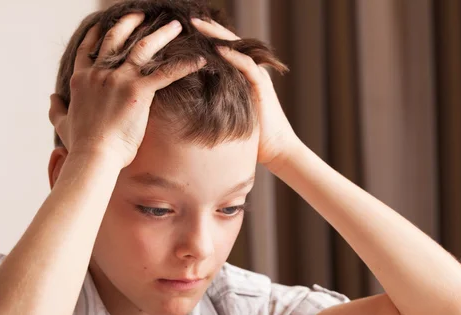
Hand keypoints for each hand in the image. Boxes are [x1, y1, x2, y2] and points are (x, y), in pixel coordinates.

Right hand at [49, 14, 204, 168]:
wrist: (94, 155)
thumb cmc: (80, 144)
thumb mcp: (62, 123)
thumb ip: (56, 109)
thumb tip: (52, 98)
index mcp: (82, 79)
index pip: (88, 49)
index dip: (97, 34)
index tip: (104, 23)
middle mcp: (100, 73)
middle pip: (116, 39)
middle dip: (130, 23)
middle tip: (142, 14)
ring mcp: (119, 79)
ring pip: (143, 48)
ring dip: (161, 34)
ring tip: (175, 25)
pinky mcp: (139, 91)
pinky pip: (166, 73)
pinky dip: (184, 65)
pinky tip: (199, 60)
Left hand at [191, 18, 301, 172]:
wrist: (276, 149)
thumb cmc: (251, 137)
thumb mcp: (227, 113)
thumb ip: (214, 101)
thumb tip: (190, 100)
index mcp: (241, 75)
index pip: (222, 50)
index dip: (206, 39)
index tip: (185, 30)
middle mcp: (250, 71)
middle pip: (227, 42)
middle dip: (208, 30)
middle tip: (188, 18)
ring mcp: (257, 76)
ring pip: (236, 48)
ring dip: (216, 36)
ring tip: (197, 25)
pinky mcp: (261, 86)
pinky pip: (246, 65)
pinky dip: (232, 56)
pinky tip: (217, 48)